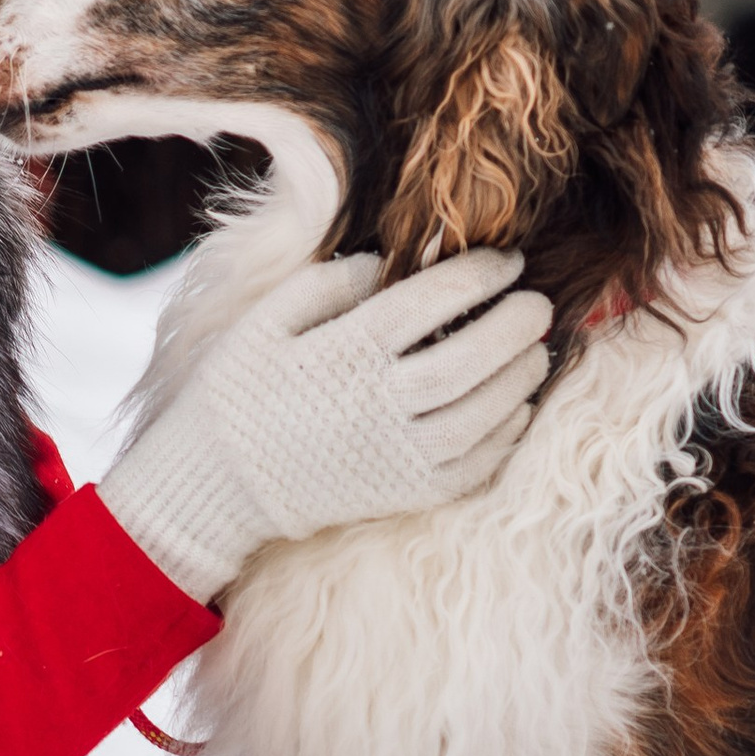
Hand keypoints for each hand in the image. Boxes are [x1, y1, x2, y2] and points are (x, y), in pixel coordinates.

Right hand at [99, 244, 552, 602]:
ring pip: (482, 415)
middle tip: (539, 304)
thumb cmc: (236, 393)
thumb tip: (382, 263)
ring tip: (535, 352)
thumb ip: (323, 284)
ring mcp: (396, 454)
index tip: (507, 262)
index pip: (430, 303)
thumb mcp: (262, 322)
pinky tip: (513, 410)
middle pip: (470, 359)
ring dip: (519, 380)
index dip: (478, 277)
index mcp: (344, 352)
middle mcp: (378, 404)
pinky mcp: (404, 493)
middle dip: (514, 326)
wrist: (215, 485)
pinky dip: (504, 436)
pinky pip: (473, 466)